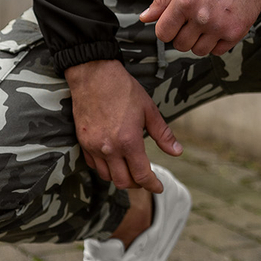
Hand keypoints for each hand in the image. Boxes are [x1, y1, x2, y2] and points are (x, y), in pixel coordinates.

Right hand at [64, 58, 181, 190]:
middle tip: (145, 178)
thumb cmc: (123, 89)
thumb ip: (163, 134)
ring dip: (120, 176)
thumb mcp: (149, 109)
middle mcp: (109, 148)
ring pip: (106, 176)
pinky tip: (113, 159)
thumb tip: (177, 152)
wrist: (93, 74)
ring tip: (129, 169)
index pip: (141, 175)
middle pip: (123, 181)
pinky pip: (93, 164)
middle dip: (137, 184)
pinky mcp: (82, 141)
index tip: (158, 187)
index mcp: (128, 141)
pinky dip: (104, 167)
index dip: (152, 185)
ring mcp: (93, 146)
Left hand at [140, 0, 260, 55]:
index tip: (174, 23)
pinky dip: (216, 43)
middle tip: (193, 20)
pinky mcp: (235, 33)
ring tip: (207, 22)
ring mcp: (219, 27)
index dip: (166, 29)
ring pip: (198, 51)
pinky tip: (220, 25)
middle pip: (180, 45)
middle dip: (183, 35)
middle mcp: (201, 16)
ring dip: (199, 41)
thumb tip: (145, 17)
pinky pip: (217, 51)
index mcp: (186, 1)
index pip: (163, 33)